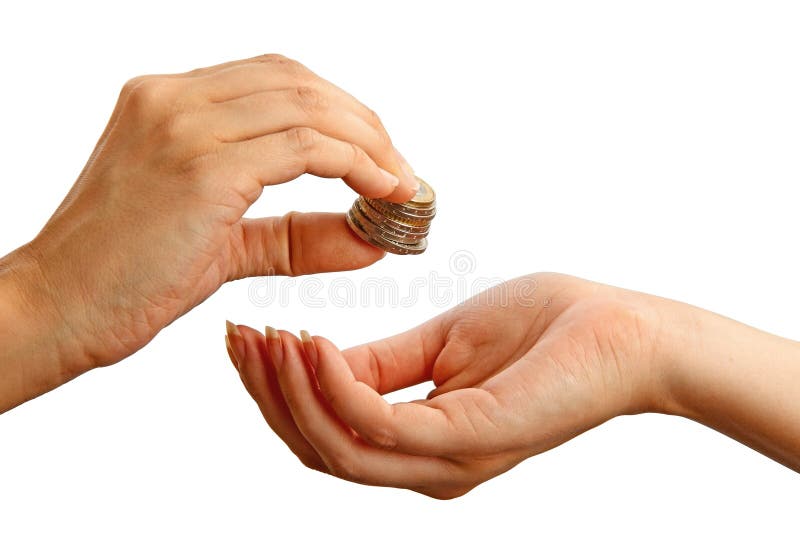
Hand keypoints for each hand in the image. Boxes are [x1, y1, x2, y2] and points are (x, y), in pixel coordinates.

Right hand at [0, 54, 417, 410]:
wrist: (55, 312)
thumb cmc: (129, 279)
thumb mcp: (226, 246)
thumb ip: (296, 235)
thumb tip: (371, 238)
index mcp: (169, 102)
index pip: (278, 81)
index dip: (339, 112)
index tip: (379, 155)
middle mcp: (173, 98)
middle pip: (300, 83)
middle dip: (364, 124)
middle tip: (401, 171)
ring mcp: (183, 126)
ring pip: (309, 108)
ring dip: (369, 143)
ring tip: (401, 186)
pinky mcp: (200, 167)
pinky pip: (304, 147)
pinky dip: (354, 164)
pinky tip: (382, 193)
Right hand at [227, 273, 670, 497]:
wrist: (620, 329)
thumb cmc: (541, 331)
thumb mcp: (440, 341)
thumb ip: (377, 363)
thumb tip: (312, 360)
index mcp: (421, 443)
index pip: (325, 433)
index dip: (275, 391)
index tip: (244, 336)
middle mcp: (427, 465)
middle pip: (317, 450)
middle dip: (267, 397)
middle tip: (238, 339)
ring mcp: (447, 458)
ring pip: (336, 448)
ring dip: (288, 393)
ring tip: (264, 339)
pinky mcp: (468, 438)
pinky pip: (378, 424)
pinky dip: (332, 386)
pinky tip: (311, 344)